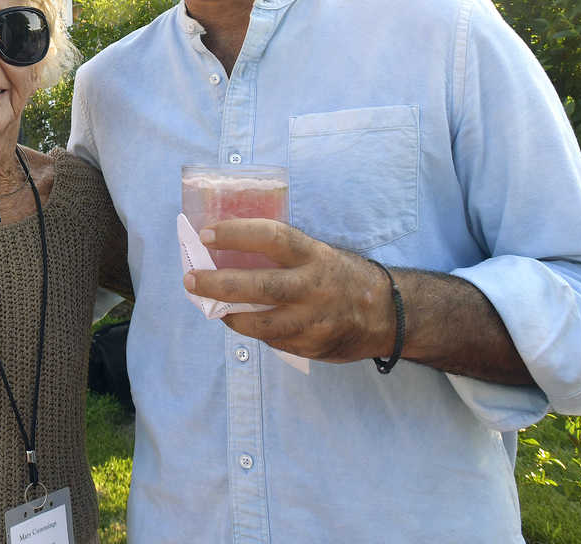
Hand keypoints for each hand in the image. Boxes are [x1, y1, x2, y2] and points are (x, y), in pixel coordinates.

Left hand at [183, 218, 394, 362]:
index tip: (207, 234)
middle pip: (259, 287)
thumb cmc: (343, 277)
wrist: (389, 315)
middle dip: (218, 284)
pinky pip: (273, 342)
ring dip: (229, 317)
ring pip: (260, 325)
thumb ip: (284, 256)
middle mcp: (315, 288)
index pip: (272, 238)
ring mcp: (314, 322)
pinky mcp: (312, 348)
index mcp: (316, 256)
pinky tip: (243, 322)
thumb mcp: (320, 254)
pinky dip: (254, 331)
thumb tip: (229, 252)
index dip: (236, 234)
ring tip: (212, 308)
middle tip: (191, 279)